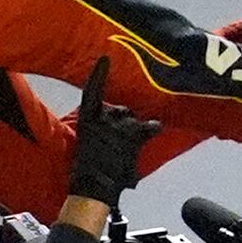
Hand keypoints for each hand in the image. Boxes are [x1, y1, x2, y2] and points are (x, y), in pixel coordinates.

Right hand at [68, 57, 160, 206]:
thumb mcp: (84, 143)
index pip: (92, 91)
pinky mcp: (134, 137)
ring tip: (133, 142)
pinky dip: (155, 125)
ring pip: (134, 119)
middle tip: (122, 136)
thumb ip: (98, 131)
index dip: (99, 74)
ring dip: (137, 129)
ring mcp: (120, 126)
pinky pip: (150, 125)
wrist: (93, 185)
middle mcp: (103, 118)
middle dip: (124, 119)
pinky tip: (158, 126)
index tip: (106, 58)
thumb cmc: (85, 169)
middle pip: (121, 109)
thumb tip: (107, 131)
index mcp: (86, 118)